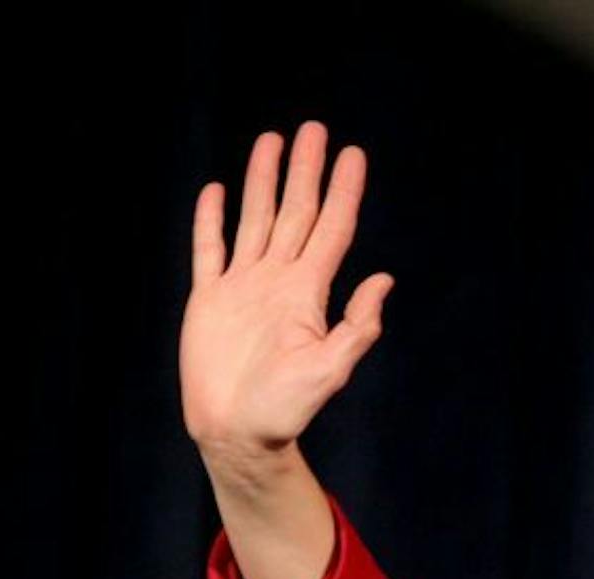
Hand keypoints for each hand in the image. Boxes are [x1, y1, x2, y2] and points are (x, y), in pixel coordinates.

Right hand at [180, 122, 391, 482]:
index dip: (343, 191)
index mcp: (307, 293)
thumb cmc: (285, 411)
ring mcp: (242, 288)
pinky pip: (209, 251)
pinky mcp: (209, 300)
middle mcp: (277, 281)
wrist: (238, 435)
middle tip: (314, 129)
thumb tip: (384, 281)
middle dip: (305, 171)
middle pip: (295, 212)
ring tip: (271, 141)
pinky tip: (218, 192)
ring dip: (263, 181)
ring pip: (254, 220)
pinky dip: (212, 221)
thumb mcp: (329, 370)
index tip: (353, 154)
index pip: (331, 229)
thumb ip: (356, 327)